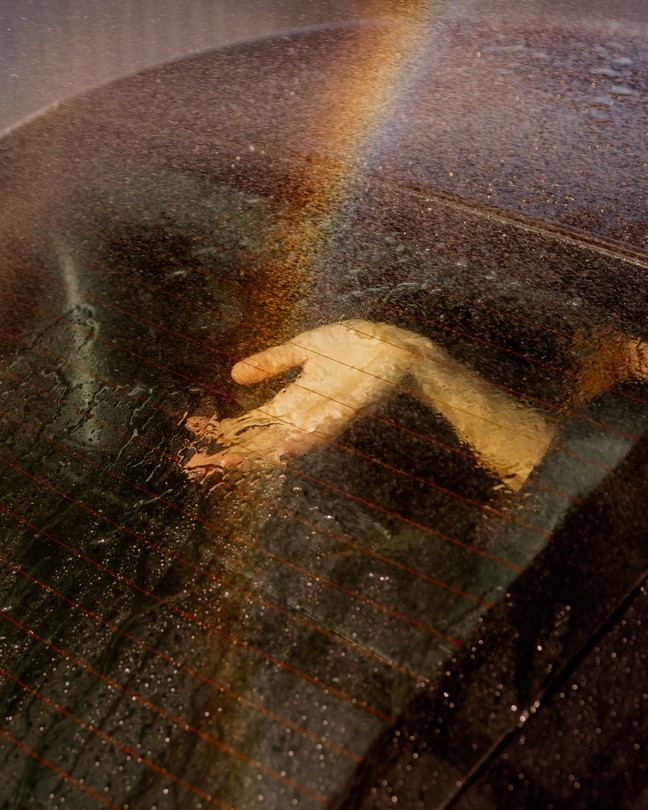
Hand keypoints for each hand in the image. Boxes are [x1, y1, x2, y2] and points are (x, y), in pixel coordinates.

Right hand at [183, 320, 419, 476]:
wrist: (393, 346)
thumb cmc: (352, 347)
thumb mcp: (302, 349)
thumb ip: (271, 362)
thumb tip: (233, 375)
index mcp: (293, 401)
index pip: (253, 423)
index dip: (226, 434)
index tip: (196, 445)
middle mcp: (305, 415)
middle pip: (262, 439)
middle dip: (232, 452)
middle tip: (198, 467)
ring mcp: (325, 416)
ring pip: (286, 441)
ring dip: (258, 454)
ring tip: (229, 463)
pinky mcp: (347, 411)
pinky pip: (324, 430)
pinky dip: (303, 443)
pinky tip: (284, 452)